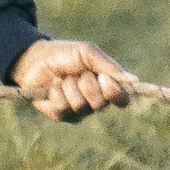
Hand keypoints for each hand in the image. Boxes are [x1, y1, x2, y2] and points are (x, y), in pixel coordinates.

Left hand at [11, 37, 134, 122]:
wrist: (35, 58)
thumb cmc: (64, 54)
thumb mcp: (88, 53)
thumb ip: (109, 66)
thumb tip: (134, 80)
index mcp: (106, 86)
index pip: (122, 99)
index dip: (116, 92)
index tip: (104, 78)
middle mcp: (95, 102)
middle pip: (101, 104)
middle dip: (88, 84)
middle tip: (78, 74)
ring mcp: (78, 111)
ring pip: (81, 105)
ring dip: (70, 86)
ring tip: (63, 78)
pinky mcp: (61, 115)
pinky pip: (63, 108)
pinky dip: (56, 93)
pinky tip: (52, 87)